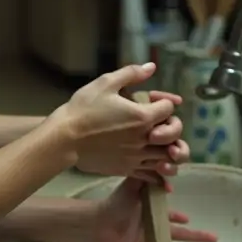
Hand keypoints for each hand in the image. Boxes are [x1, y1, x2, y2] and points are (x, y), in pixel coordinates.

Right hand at [53, 63, 179, 170]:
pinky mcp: (127, 169)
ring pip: (168, 158)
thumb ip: (131, 74)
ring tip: (162, 143)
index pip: (169, 108)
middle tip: (161, 121)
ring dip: (169, 148)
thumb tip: (151, 67)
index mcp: (142, 116)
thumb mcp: (105, 83)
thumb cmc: (83, 109)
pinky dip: (160, 171)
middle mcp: (144, 139)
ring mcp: (137, 157)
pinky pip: (153, 174)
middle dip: (173, 125)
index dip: (164, 99)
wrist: (65, 138)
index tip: (151, 97)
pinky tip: (158, 166)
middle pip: (176, 134)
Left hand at [86, 177, 216, 241]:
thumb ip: (148, 180)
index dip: (179, 215)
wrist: (102, 224)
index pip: (168, 212)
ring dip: (196, 241)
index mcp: (150, 210)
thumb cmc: (115, 204)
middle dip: (195, 231)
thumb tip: (169, 184)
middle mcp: (154, 224)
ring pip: (180, 240)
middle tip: (213, 235)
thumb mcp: (132, 186)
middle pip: (179, 228)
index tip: (189, 217)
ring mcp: (154, 238)